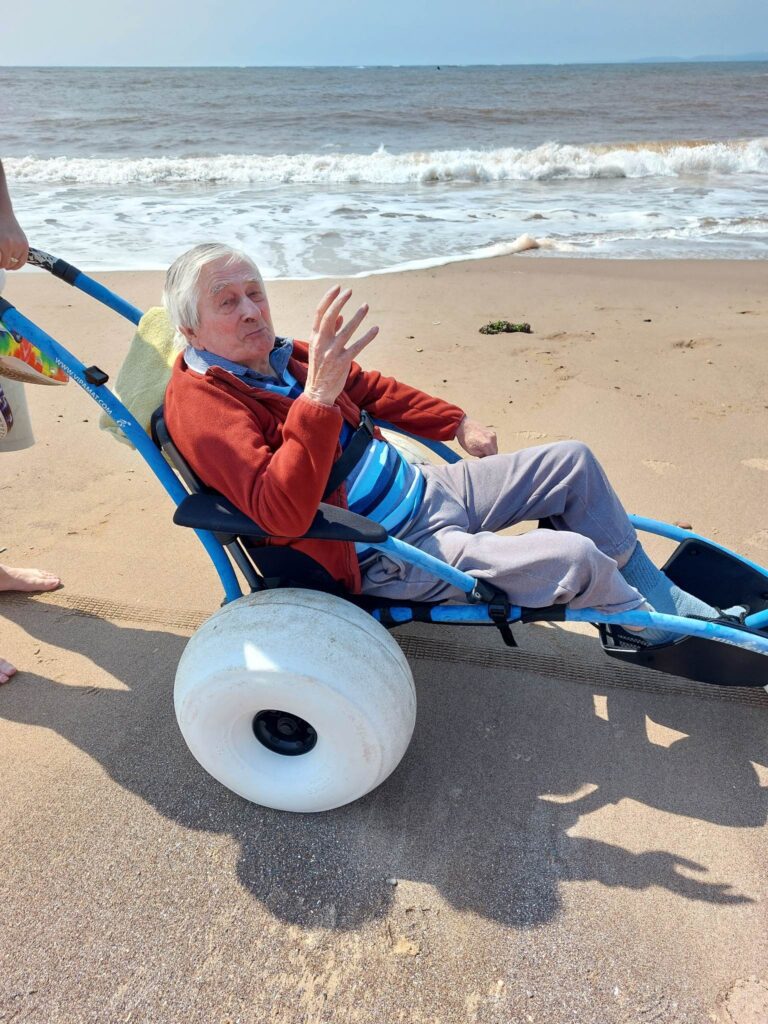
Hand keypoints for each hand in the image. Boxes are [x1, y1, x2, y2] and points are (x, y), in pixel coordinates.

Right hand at [0, 211, 28, 270]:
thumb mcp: (19, 237)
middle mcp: (18, 246)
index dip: (14, 266)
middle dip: (6, 265)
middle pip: (12, 263)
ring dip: (1, 264)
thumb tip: (15, 261)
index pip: (20, 262)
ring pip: (4, 262)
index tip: (9, 267)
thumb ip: (19, 247)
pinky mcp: (0, 244)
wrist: (2, 212)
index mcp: (24, 245)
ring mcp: (8, 245)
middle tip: (1, 264)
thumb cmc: (9, 225)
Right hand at [303, 285, 378, 405]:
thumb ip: (330, 331)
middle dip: (339, 302)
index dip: (328, 298)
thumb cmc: (321, 368)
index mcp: (314, 337)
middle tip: (349, 291)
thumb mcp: (320, 348)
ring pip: (346, 330)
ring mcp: (331, 352)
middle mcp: (321, 343)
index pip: (319, 313)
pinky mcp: (342, 362)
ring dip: (357, 316)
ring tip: (365, 306)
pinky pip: (357, 346)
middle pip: (329, 317)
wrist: (318, 391)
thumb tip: (340, 316)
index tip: (338, 287)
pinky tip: (375, 328)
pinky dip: (367, 336)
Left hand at [456, 415, 497, 457]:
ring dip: (490, 450)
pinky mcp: (492, 432)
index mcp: (487, 444)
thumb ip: (481, 456)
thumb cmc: (465, 438)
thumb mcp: (471, 451)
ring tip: (481, 449)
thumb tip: (486, 458)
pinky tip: (482, 444)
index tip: (483, 461)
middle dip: (489, 455)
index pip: (492, 457)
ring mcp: (493, 435)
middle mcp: (492, 439)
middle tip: (482, 456)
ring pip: (495, 447)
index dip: (488, 461)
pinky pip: (493, 442)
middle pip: (495, 452)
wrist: (463, 425)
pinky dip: (490, 445)